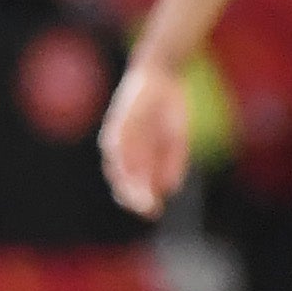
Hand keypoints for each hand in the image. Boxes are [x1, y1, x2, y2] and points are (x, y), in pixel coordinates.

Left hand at [95, 60, 189, 218]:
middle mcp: (123, 150)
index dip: (141, 200)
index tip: (153, 212)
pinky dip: (122, 158)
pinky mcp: (116, 123)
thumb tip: (169, 189)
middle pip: (123, 180)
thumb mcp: (175, 141)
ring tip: (138, 196)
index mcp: (136, 157)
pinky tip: (129, 169)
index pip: (133, 185)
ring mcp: (118, 137)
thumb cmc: (168, 112)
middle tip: (146, 209)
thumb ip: (172, 163)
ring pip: (118, 165)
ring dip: (127, 182)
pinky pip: (116, 144)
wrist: (162, 78)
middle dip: (134, 196)